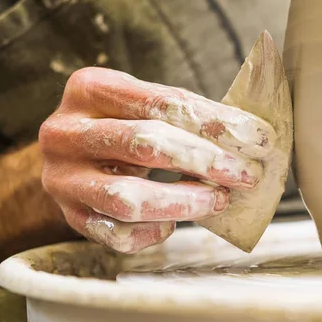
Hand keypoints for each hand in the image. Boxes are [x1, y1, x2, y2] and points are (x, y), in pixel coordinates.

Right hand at [39, 68, 275, 253]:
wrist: (66, 158)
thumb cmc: (121, 127)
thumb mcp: (143, 106)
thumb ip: (186, 116)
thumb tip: (251, 139)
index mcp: (91, 88)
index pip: (163, 101)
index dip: (216, 122)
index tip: (258, 140)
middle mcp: (67, 131)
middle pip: (145, 143)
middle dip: (207, 161)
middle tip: (246, 175)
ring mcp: (63, 178)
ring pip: (127, 197)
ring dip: (184, 202)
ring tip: (219, 200)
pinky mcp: (70, 216)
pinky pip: (116, 234)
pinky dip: (153, 232)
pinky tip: (174, 223)